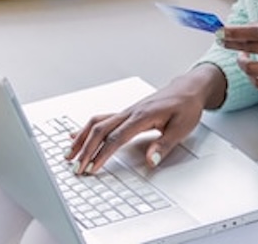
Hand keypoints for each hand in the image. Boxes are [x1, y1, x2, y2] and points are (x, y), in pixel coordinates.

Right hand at [66, 65, 225, 174]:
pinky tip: (76, 136)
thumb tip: (151, 160)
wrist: (188, 89)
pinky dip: (86, 129)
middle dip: (86, 149)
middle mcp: (130, 112)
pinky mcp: (126, 113)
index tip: (93, 167)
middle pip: (101, 130)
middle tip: (76, 167)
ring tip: (69, 153)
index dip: (103, 154)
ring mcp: (126, 111)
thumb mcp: (182, 128)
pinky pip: (101, 119)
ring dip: (82, 138)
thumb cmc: (185, 106)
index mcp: (143, 116)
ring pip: (97, 123)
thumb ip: (164, 145)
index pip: (117, 137)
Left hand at [219, 18, 257, 110]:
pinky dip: (252, 76)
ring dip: (242, 63)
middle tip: (221, 40)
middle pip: (254, 49)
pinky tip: (253, 69)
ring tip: (241, 57)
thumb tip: (239, 30)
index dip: (237, 32)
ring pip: (253, 70)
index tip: (222, 30)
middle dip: (233, 44)